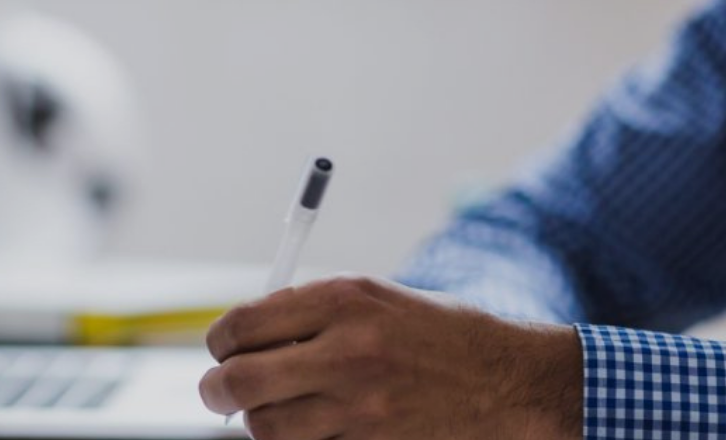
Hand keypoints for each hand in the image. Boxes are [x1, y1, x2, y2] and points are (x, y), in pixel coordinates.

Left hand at [199, 275, 582, 439]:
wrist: (508, 383)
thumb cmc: (437, 336)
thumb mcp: (376, 299)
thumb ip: (309, 312)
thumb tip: (242, 337)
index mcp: (344, 300)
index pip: (242, 325)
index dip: (220, 342)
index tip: (223, 350)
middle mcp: (347, 351)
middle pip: (239, 382)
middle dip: (217, 390)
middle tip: (220, 392)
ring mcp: (360, 407)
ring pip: (264, 428)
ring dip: (260, 422)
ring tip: (278, 410)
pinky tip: (316, 428)